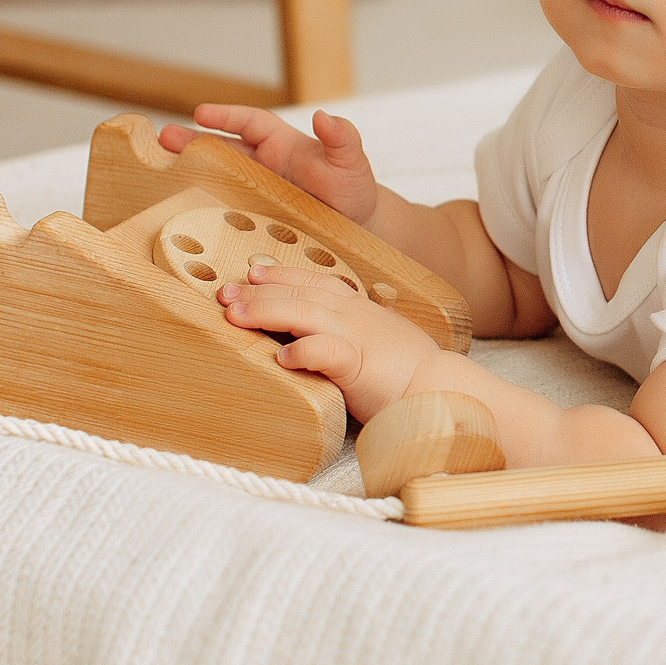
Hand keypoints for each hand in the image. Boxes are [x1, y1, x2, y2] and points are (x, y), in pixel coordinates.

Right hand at [159, 104, 381, 226]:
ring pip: (215, 179)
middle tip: (163, 140)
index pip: (250, 123)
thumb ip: (343, 139)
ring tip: (157, 173)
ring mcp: (253, 194)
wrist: (357, 230)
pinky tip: (180, 217)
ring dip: (188, 173)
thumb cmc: (353, 191)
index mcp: (281, 145)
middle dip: (192, 142)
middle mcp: (262, 167)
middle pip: (221, 148)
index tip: (200, 113)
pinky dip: (201, 211)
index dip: (226, 117)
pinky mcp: (251, 221)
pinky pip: (223, 212)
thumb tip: (324, 116)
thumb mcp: (352, 165)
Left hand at [219, 259, 434, 417]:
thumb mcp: (374, 345)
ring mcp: (357, 336)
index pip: (314, 282)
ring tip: (234, 316)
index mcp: (358, 309)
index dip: (281, 275)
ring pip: (304, 312)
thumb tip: (314, 340)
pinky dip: (301, 351)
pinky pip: (325, 352)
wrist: (441, 391)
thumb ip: (345, 338)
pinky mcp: (359, 365)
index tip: (251, 273)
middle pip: (299, 293)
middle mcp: (355, 315)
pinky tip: (279, 357)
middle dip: (259, 291)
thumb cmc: (406, 375)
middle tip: (224, 293)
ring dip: (266, 311)